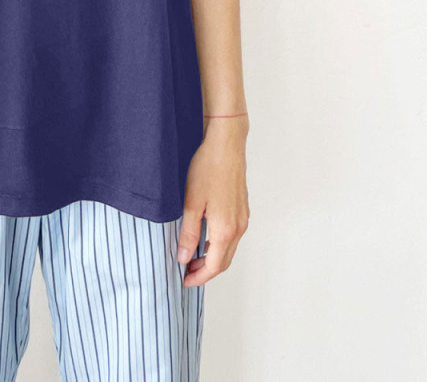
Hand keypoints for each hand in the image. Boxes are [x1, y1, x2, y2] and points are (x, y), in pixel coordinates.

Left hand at [176, 118, 249, 286]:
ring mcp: (243, 218)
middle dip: (205, 271)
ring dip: (213, 258)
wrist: (226, 145)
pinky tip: (205, 238)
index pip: (214, 266)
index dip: (199, 277)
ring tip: (192, 256)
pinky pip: (232, 236)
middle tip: (186, 271)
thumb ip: (189, 233)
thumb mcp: (191, 202)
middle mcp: (238, 227)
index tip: (184, 280)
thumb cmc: (208, 169)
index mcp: (225, 230)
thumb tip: (184, 258)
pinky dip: (219, 244)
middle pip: (224, 261)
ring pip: (229, 249)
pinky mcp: (242, 209)